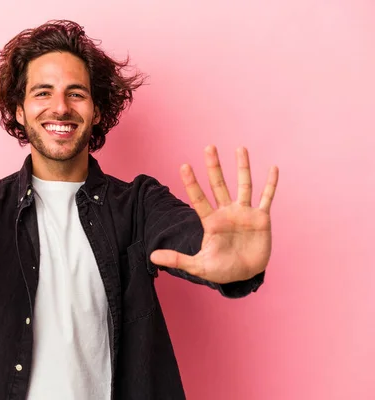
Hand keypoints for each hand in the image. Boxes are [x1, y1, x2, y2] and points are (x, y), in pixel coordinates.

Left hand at [150, 145, 278, 283]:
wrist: (245, 276)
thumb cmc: (221, 270)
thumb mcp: (198, 266)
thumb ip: (177, 259)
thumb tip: (152, 256)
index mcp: (211, 222)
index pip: (198, 199)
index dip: (191, 183)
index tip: (184, 166)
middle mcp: (226, 213)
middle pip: (219, 185)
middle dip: (214, 167)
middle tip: (209, 147)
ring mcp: (244, 213)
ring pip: (244, 185)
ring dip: (242, 167)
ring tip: (240, 148)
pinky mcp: (261, 219)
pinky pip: (267, 198)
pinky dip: (271, 184)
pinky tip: (273, 168)